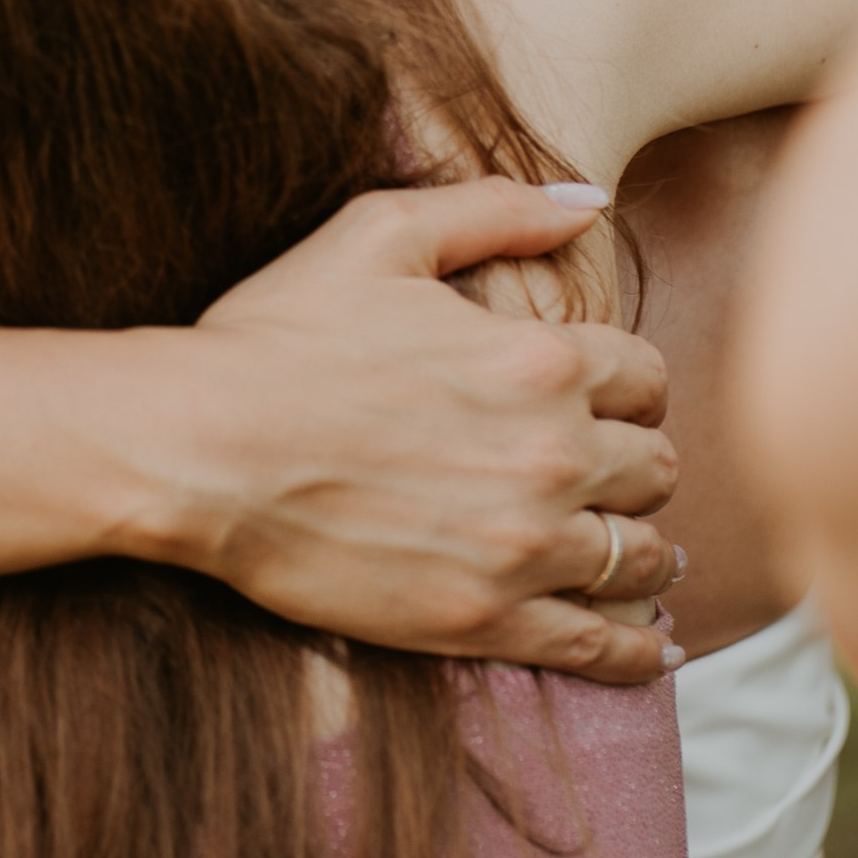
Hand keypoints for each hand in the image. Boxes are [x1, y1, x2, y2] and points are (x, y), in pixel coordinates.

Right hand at [131, 180, 680, 681]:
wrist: (202, 446)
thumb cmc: (279, 333)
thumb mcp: (382, 233)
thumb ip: (496, 208)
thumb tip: (590, 202)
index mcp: (539, 359)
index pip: (646, 377)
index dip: (628, 384)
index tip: (604, 398)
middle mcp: (552, 453)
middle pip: (654, 467)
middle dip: (635, 461)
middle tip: (606, 471)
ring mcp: (523, 545)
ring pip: (645, 558)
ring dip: (646, 550)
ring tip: (633, 554)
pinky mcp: (484, 619)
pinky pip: (601, 648)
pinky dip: (638, 654)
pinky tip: (652, 653)